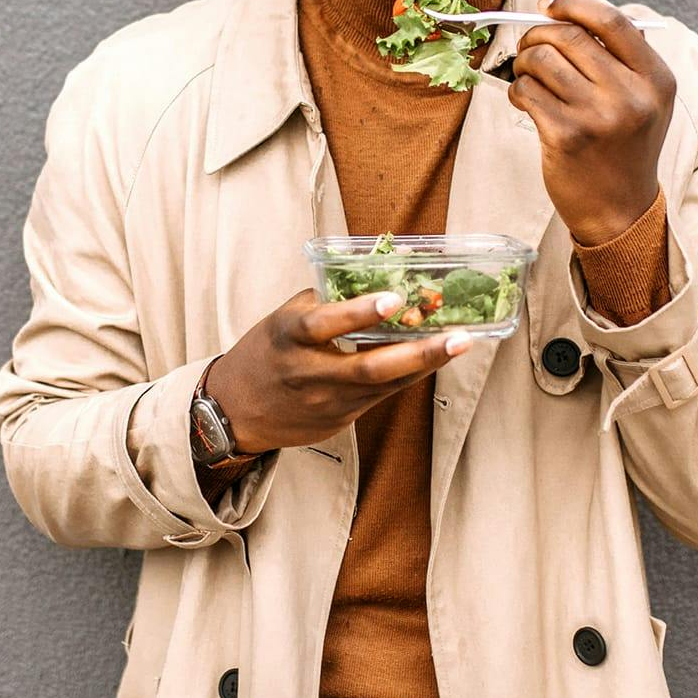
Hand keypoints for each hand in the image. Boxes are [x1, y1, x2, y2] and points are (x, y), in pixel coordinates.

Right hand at [207, 289, 472, 452]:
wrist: (237, 412)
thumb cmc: (267, 352)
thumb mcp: (284, 318)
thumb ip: (325, 302)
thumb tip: (377, 277)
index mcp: (289, 337)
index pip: (324, 324)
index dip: (358, 313)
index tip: (393, 299)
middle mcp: (310, 373)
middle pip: (369, 368)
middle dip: (418, 353)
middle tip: (458, 336)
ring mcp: (328, 402)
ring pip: (384, 385)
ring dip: (425, 363)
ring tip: (460, 342)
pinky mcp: (341, 419)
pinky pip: (382, 396)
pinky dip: (409, 375)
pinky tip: (434, 358)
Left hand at [509, 0, 676, 246]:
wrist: (620, 210)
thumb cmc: (623, 148)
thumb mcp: (642, 99)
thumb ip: (615, 55)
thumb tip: (555, 8)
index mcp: (656, 80)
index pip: (613, 22)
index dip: (574, 4)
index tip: (550, 4)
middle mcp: (631, 96)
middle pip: (570, 37)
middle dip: (539, 33)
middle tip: (529, 44)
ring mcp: (598, 118)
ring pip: (541, 61)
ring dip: (524, 62)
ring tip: (529, 76)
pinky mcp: (565, 137)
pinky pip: (526, 92)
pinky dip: (518, 90)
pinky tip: (527, 102)